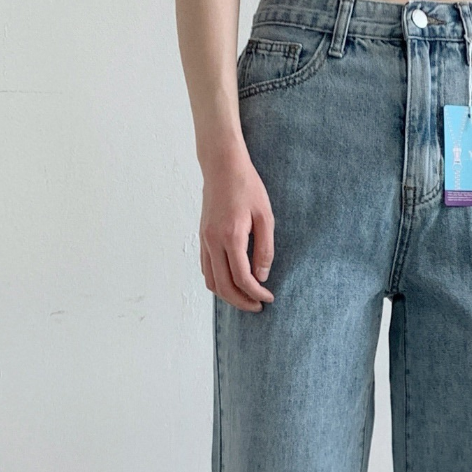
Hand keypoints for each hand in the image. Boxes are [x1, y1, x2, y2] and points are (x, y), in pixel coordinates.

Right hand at [199, 146, 274, 312]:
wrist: (222, 166)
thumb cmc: (247, 187)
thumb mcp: (265, 217)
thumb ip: (265, 249)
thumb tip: (262, 276)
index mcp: (231, 236)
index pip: (242, 278)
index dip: (256, 293)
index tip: (269, 298)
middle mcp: (213, 241)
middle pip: (224, 286)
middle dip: (242, 301)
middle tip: (258, 306)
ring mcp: (204, 240)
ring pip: (211, 281)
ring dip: (228, 295)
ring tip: (246, 298)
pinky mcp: (202, 237)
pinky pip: (206, 269)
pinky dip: (218, 282)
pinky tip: (233, 282)